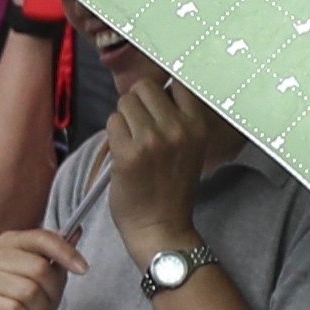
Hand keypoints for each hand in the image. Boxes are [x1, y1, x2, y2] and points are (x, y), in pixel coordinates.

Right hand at [0, 227, 88, 309]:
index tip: (82, 268)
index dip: (66, 253)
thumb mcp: (49, 279)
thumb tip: (76, 231)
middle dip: (51, 291)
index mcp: (7, 242)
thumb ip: (59, 255)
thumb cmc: (25, 305)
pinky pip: (14, 309)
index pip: (41, 238)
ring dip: (38, 308)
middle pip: (38, 267)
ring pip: (28, 291)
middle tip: (46, 302)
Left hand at [103, 71, 231, 249]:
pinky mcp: (128, 152)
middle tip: (140, 129)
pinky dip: (114, 136)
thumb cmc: (172, 188)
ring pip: (125, 103)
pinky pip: (112, 123)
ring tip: (133, 143)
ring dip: (123, 119)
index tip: (156, 103)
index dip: (160, 90)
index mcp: (197, 124)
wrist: (161, 227)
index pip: (176, 81)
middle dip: (137, 103)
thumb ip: (177, 116)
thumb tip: (154, 86)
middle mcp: (177, 128)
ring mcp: (152, 140)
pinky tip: (124, 155)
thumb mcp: (190, 146)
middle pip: (144, 87)